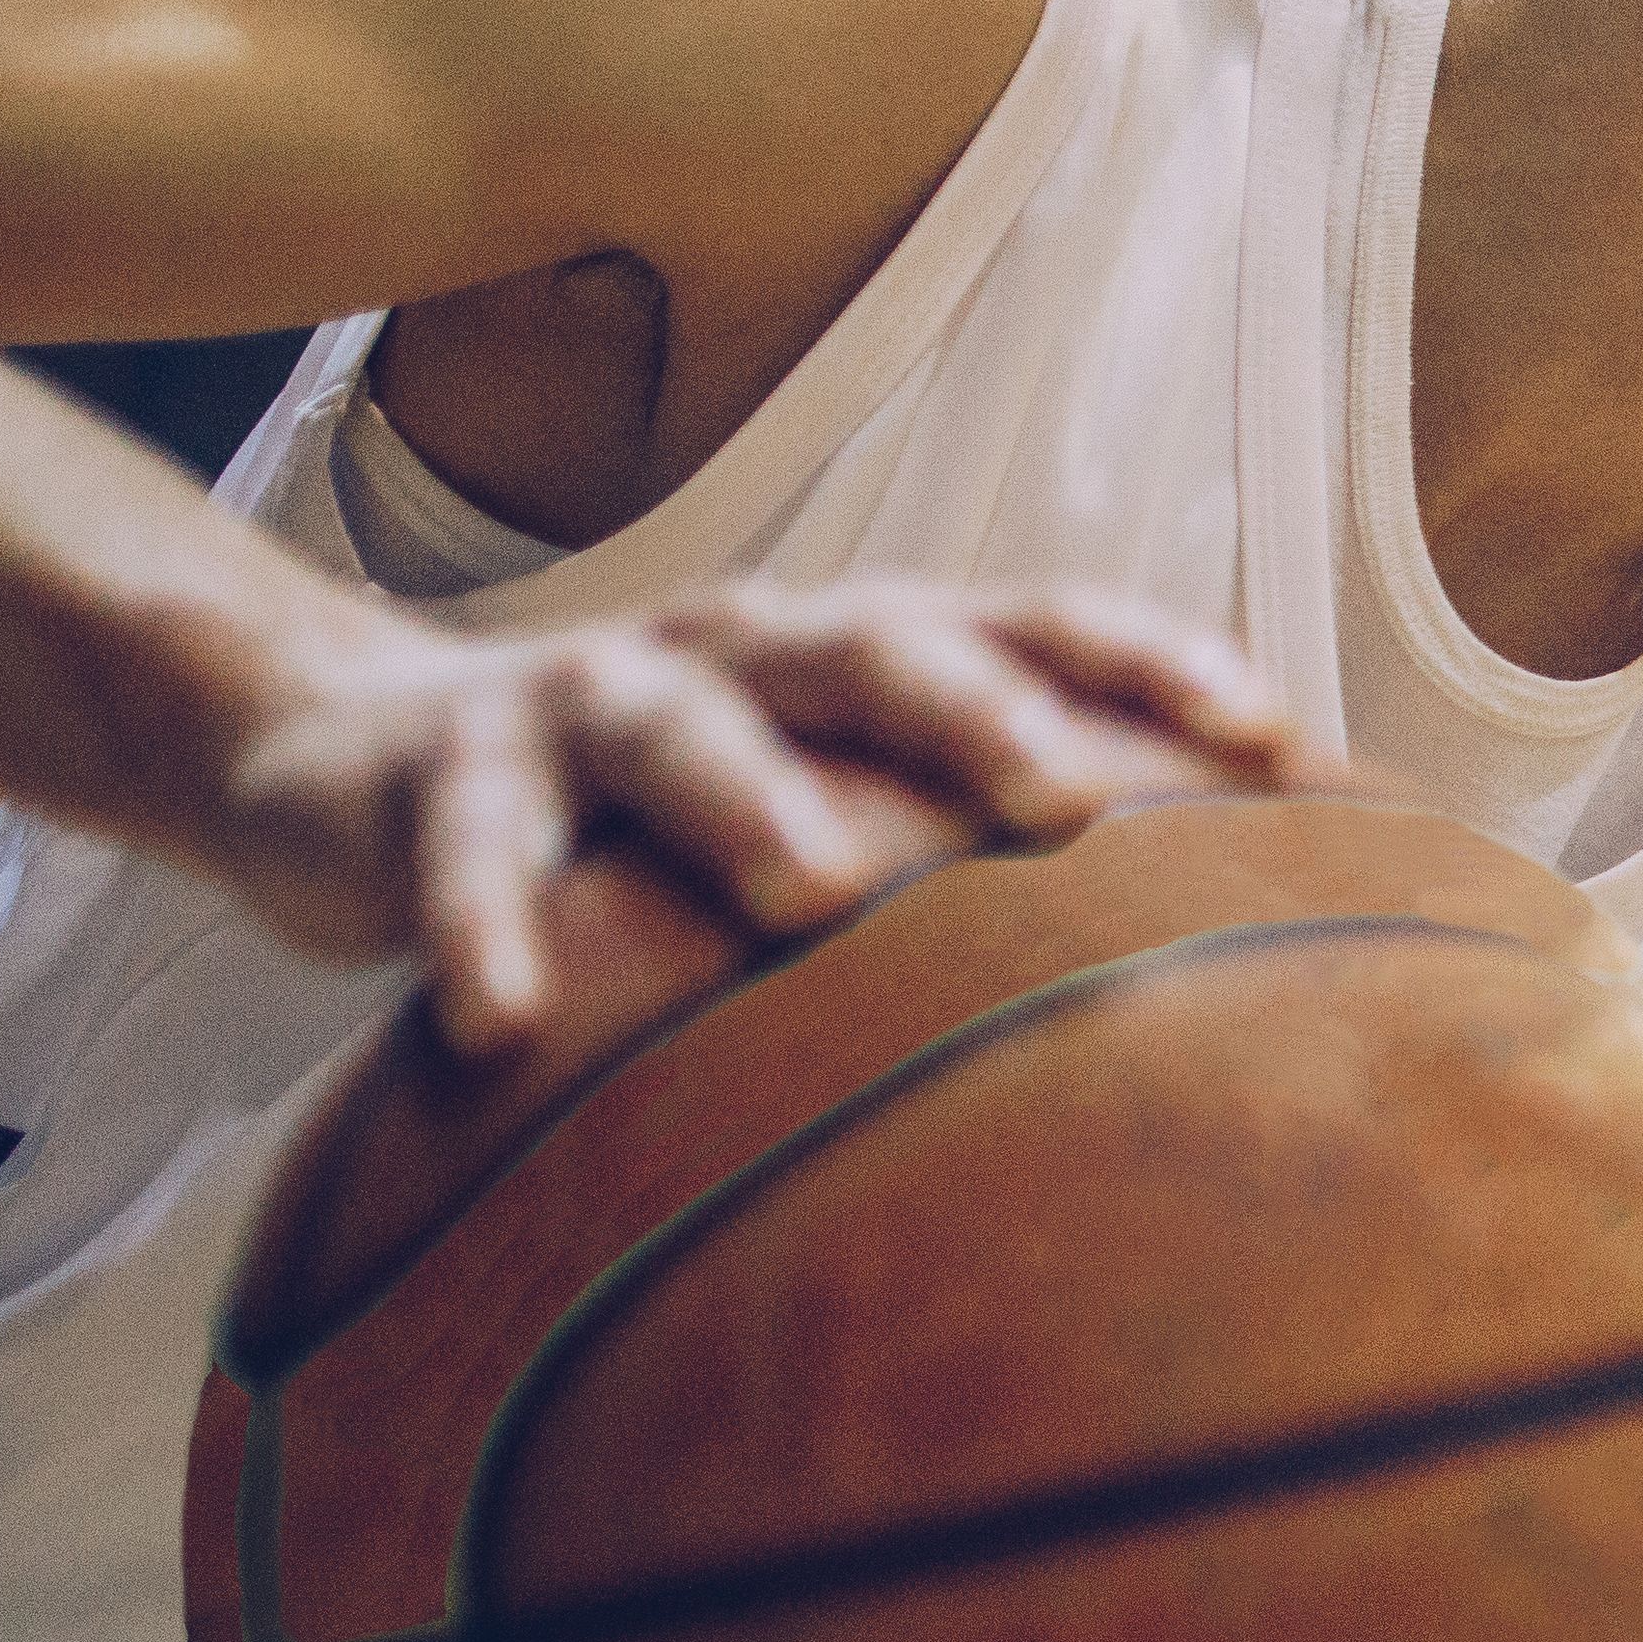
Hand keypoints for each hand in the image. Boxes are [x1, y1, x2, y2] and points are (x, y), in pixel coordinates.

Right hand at [214, 574, 1291, 1047]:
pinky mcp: (435, 779)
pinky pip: (465, 851)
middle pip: (873, 652)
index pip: (1031, 621)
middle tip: (1070, 795)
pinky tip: (504, 1020)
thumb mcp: (833, 797)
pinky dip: (483, 924)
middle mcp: (740, 652)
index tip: (1282, 732)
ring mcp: (583, 701)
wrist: (360, 754)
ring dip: (742, 800)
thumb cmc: (670, 806)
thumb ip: (981, 844)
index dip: (1154, 660)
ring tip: (806, 892)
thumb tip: (1232, 945)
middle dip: (976, 713)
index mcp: (856, 652)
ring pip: (673, 730)